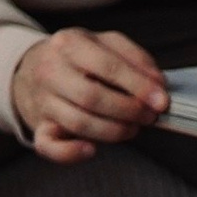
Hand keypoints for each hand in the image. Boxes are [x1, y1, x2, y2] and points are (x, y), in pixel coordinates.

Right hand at [12, 29, 169, 162]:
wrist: (34, 68)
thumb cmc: (79, 58)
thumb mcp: (104, 43)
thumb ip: (134, 57)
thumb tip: (157, 84)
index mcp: (68, 43)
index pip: (106, 65)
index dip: (138, 86)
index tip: (162, 101)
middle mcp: (50, 70)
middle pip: (91, 96)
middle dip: (129, 110)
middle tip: (149, 116)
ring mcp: (42, 100)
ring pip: (79, 123)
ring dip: (115, 131)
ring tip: (132, 127)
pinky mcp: (39, 126)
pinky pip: (49, 146)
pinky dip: (71, 152)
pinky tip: (91, 149)